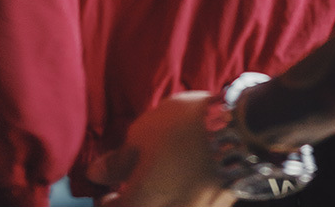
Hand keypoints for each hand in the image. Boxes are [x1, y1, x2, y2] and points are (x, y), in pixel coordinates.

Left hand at [86, 92, 236, 206]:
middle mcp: (165, 215)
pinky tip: (183, 176)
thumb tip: (95, 174)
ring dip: (158, 198)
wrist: (238, 128)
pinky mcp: (216, 209)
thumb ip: (117, 161)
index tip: (106, 192)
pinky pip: (189, 205)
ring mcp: (193, 214)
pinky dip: (181, 196)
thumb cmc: (182, 128)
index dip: (105, 202)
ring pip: (166, 208)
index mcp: (139, 204)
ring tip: (158, 177)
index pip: (112, 211)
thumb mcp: (141, 134)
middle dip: (132, 201)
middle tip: (127, 186)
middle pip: (141, 210)